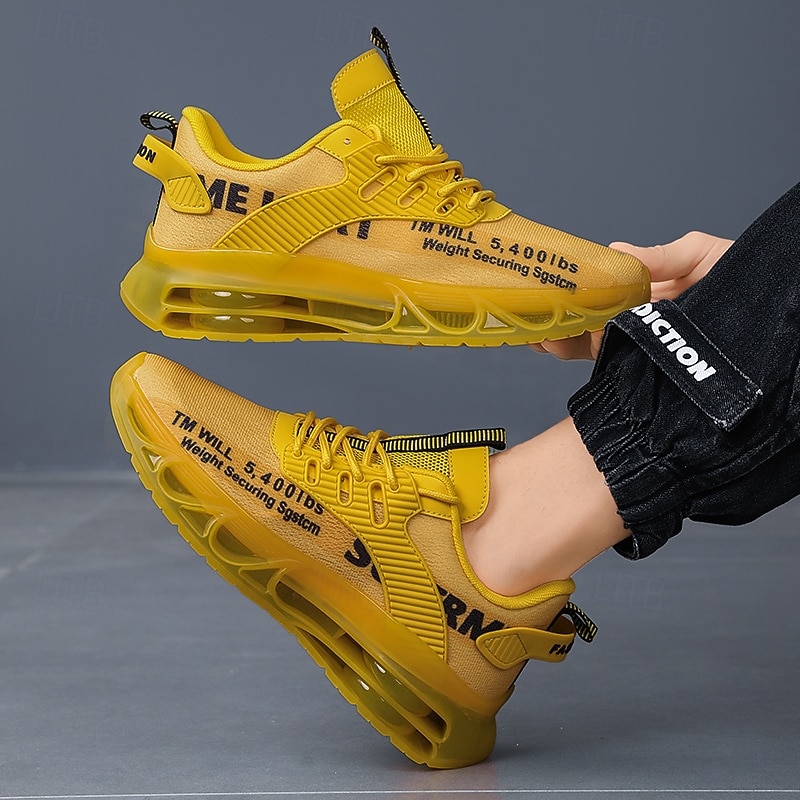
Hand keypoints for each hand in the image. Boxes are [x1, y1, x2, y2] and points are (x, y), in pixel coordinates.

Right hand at [529, 231, 733, 359]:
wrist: (775, 320)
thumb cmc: (745, 283)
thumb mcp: (704, 256)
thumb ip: (664, 256)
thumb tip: (617, 249)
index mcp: (646, 291)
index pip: (600, 289)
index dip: (570, 289)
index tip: (544, 286)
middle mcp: (637, 319)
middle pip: (587, 321)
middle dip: (555, 320)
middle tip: (532, 319)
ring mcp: (641, 345)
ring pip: (590, 345)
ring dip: (561, 339)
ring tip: (541, 334)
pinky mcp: (649, 368)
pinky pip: (611, 365)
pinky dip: (582, 356)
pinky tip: (560, 347)